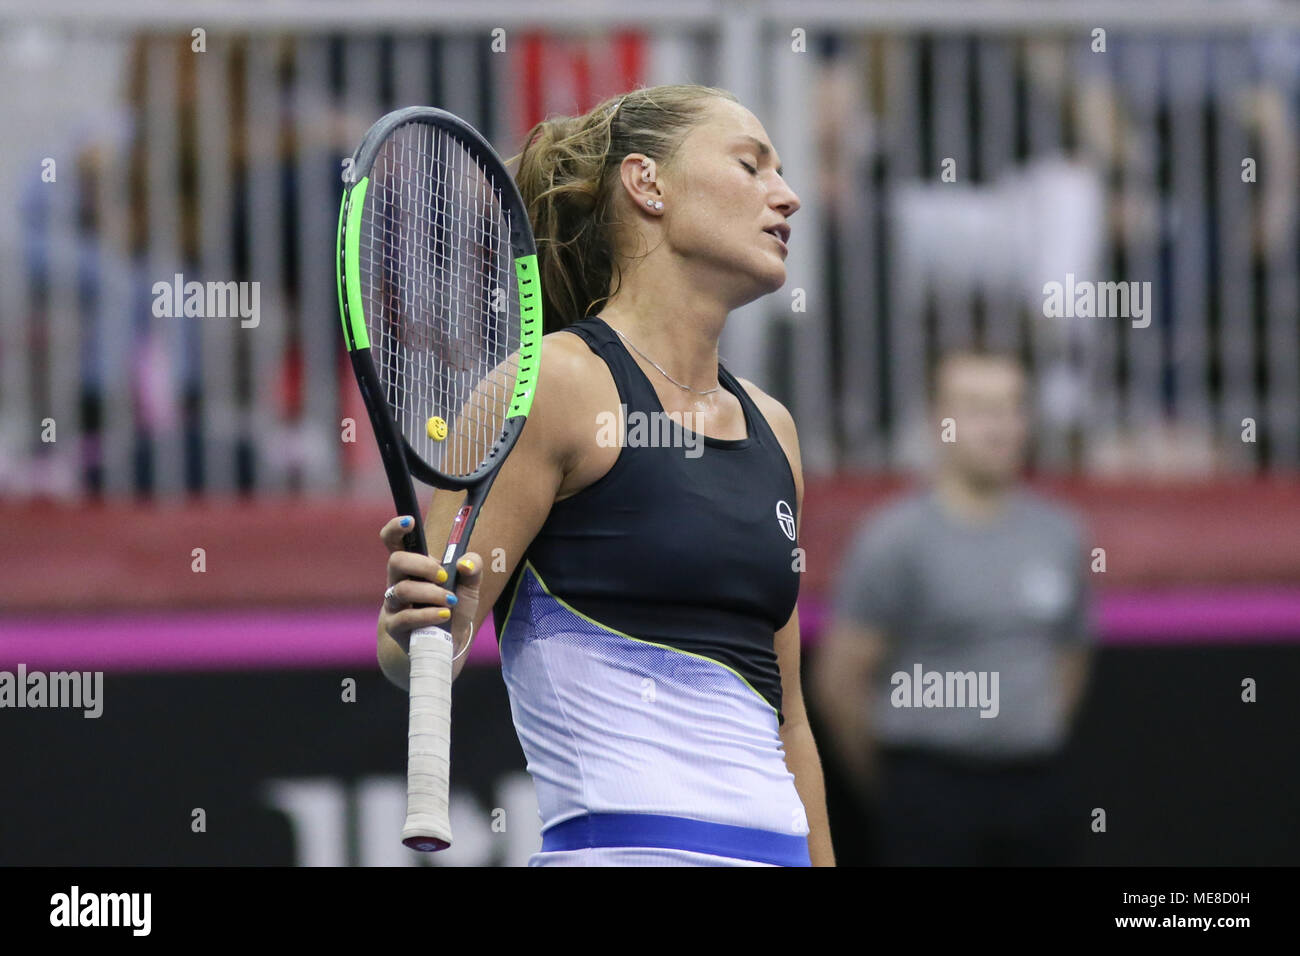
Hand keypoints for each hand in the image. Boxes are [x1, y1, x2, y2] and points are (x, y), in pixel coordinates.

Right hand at [378, 515, 483, 658]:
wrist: (445, 643)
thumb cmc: (452, 607)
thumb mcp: (469, 586)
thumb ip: (474, 568)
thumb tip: (465, 563)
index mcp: (413, 566)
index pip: (394, 541)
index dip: (396, 528)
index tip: (410, 521)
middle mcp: (398, 581)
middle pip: (396, 561)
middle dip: (422, 565)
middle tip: (443, 576)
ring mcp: (393, 604)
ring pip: (403, 590)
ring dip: (431, 593)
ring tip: (451, 601)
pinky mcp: (395, 627)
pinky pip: (405, 618)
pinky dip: (428, 615)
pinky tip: (444, 615)